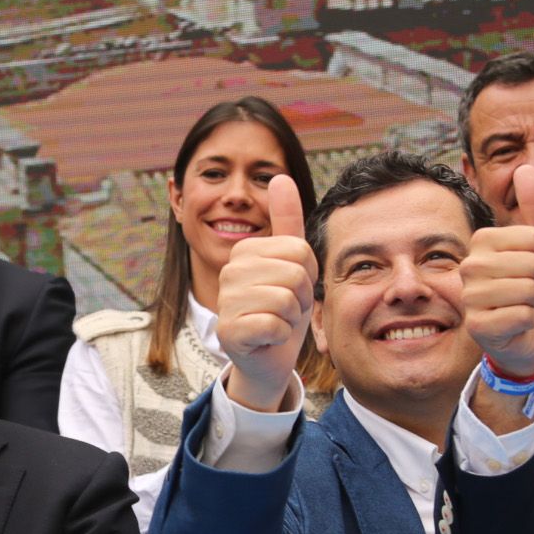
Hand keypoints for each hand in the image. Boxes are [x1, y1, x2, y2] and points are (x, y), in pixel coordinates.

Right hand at [214, 173, 315, 413]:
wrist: (268, 357)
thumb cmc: (283, 308)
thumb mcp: (292, 263)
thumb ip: (286, 221)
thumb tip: (281, 176)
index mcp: (245, 250)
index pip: (300, 250)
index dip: (308, 274)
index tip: (293, 288)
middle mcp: (230, 271)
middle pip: (294, 273)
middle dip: (301, 296)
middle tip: (287, 309)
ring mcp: (226, 301)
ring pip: (286, 299)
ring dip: (291, 318)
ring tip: (278, 322)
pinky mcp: (229, 330)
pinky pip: (274, 325)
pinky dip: (280, 336)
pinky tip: (267, 338)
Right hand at [460, 166, 533, 378]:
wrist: (527, 332)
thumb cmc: (531, 287)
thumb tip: (526, 167)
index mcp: (481, 241)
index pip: (533, 239)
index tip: (533, 269)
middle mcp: (469, 265)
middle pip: (532, 263)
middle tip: (529, 291)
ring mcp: (470, 297)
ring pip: (528, 289)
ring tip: (523, 305)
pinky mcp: (477, 325)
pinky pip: (522, 315)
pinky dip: (529, 321)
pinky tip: (517, 323)